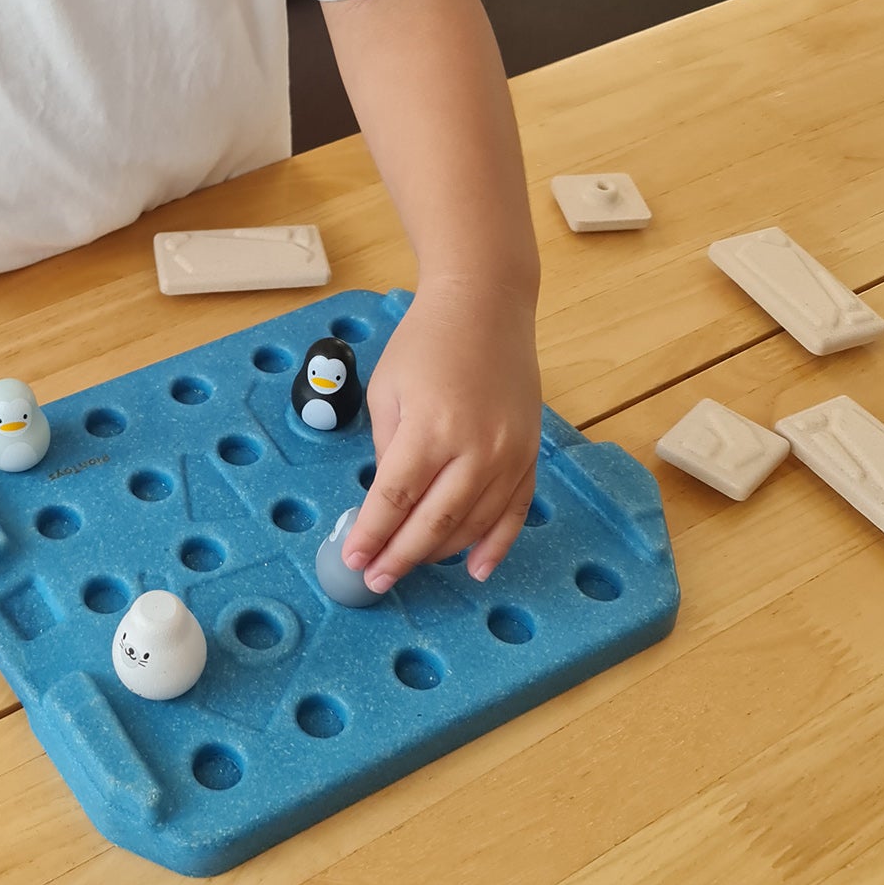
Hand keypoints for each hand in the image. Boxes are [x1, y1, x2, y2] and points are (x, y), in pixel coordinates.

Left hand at [339, 279, 540, 591]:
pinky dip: (496, 545)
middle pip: (433, 522)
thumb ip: (387, 450)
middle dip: (399, 557)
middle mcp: (476, 447)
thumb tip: (385, 503)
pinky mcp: (530, 454)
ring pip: (473, 524)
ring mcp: (509, 454)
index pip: (394, 500)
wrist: (486, 305)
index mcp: (431, 428)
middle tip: (375, 579)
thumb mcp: (388, 390)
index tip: (353, 558)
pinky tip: (475, 569)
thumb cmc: (427, 341)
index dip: (372, 535)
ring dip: (438, 553)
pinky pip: (516, 512)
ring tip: (408, 567)